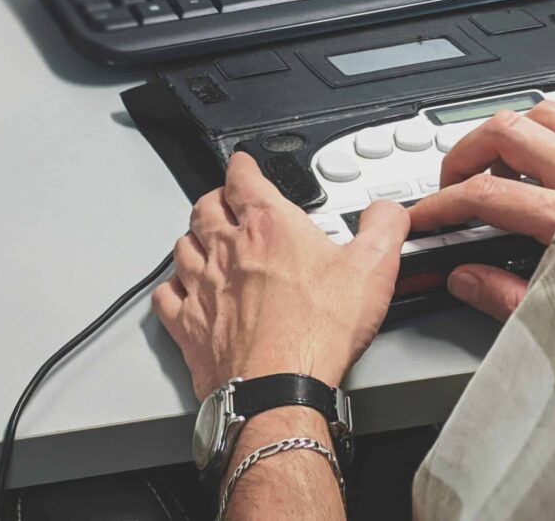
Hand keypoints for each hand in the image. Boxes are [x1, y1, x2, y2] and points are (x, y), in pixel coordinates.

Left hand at [152, 152, 409, 398]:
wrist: (279, 389)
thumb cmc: (317, 332)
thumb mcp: (373, 270)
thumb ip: (384, 229)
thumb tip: (387, 212)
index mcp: (269, 227)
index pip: (244, 179)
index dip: (242, 166)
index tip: (243, 164)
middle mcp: (229, 251)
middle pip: (205, 208)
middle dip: (215, 199)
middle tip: (225, 201)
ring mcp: (203, 288)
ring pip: (183, 246)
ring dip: (193, 237)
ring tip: (204, 239)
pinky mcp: (189, 326)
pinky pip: (167, 295)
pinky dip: (173, 287)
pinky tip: (182, 289)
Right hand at [409, 100, 554, 320]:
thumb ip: (505, 296)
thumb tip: (464, 278)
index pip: (483, 195)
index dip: (441, 204)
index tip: (425, 216)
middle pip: (505, 133)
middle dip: (465, 152)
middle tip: (455, 181)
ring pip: (543, 113)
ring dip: (510, 134)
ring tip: (500, 163)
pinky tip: (553, 155)